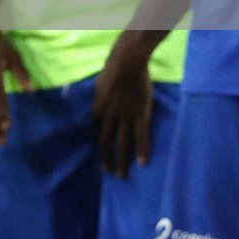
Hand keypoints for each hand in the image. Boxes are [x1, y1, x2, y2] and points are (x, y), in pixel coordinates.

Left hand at [93, 33, 153, 177]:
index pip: (96, 131)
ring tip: (122, 175)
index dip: (98, 144)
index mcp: (98, 109)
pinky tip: (142, 163)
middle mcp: (110, 117)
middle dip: (106, 158)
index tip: (100, 154)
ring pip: (123, 143)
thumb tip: (98, 105)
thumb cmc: (112, 70)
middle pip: (106, 142)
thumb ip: (99, 98)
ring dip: (122, 161)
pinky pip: (142, 136)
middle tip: (107, 172)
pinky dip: (143, 150)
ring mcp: (126, 117)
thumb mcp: (99, 86)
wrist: (127, 63)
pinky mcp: (141, 115)